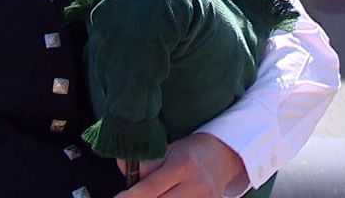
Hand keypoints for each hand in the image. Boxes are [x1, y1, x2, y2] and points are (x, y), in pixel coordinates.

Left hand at [115, 133, 244, 197]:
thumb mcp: (167, 150)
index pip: (150, 188)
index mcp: (182, 165)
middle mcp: (196, 185)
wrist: (223, 157)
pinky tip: (165, 197)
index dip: (131, 197)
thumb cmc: (190, 153)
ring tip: (154, 194)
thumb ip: (144, 162)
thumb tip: (122, 167)